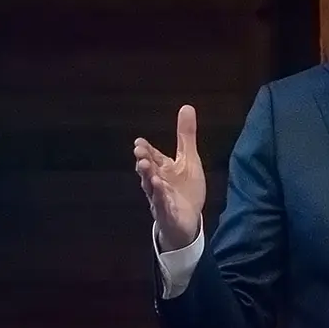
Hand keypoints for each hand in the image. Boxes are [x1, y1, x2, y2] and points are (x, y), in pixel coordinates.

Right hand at [133, 105, 206, 251]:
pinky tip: (160, 188)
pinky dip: (161, 197)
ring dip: (149, 178)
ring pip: (152, 188)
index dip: (146, 150)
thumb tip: (187, 106)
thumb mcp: (189, 160)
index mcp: (162, 169)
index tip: (139, 142)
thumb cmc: (185, 189)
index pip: (152, 157)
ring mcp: (161, 199)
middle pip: (149, 171)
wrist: (188, 221)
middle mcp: (158, 183)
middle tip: (139, 151)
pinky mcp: (168, 214)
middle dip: (144, 161)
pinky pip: (163, 206)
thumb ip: (186, 136)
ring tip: (145, 167)